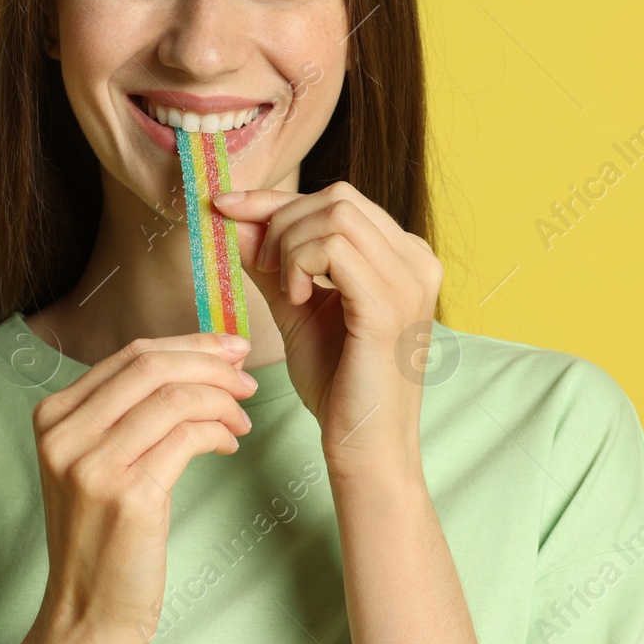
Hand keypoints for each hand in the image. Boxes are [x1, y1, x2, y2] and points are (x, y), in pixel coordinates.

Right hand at [28, 331, 256, 643]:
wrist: (86, 612)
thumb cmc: (104, 536)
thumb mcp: (96, 462)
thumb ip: (127, 411)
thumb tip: (196, 359)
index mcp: (54, 417)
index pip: (129, 355)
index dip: (188, 344)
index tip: (229, 349)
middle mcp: (64, 435)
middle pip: (151, 366)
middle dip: (210, 363)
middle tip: (247, 378)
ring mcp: (92, 465)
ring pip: (174, 397)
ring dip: (222, 399)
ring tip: (241, 417)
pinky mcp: (127, 495)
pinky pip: (188, 436)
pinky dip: (219, 431)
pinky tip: (229, 443)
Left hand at [212, 181, 442, 477]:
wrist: (364, 445)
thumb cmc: (337, 383)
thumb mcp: (297, 307)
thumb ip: (270, 261)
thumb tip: (231, 217)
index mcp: (404, 256)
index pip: (339, 200)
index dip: (276, 200)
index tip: (226, 206)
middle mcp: (416, 260)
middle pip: (337, 198)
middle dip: (280, 221)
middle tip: (260, 265)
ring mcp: (409, 280)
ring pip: (334, 215)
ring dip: (289, 245)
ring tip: (286, 290)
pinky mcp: (388, 306)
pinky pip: (332, 248)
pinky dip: (300, 264)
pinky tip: (297, 299)